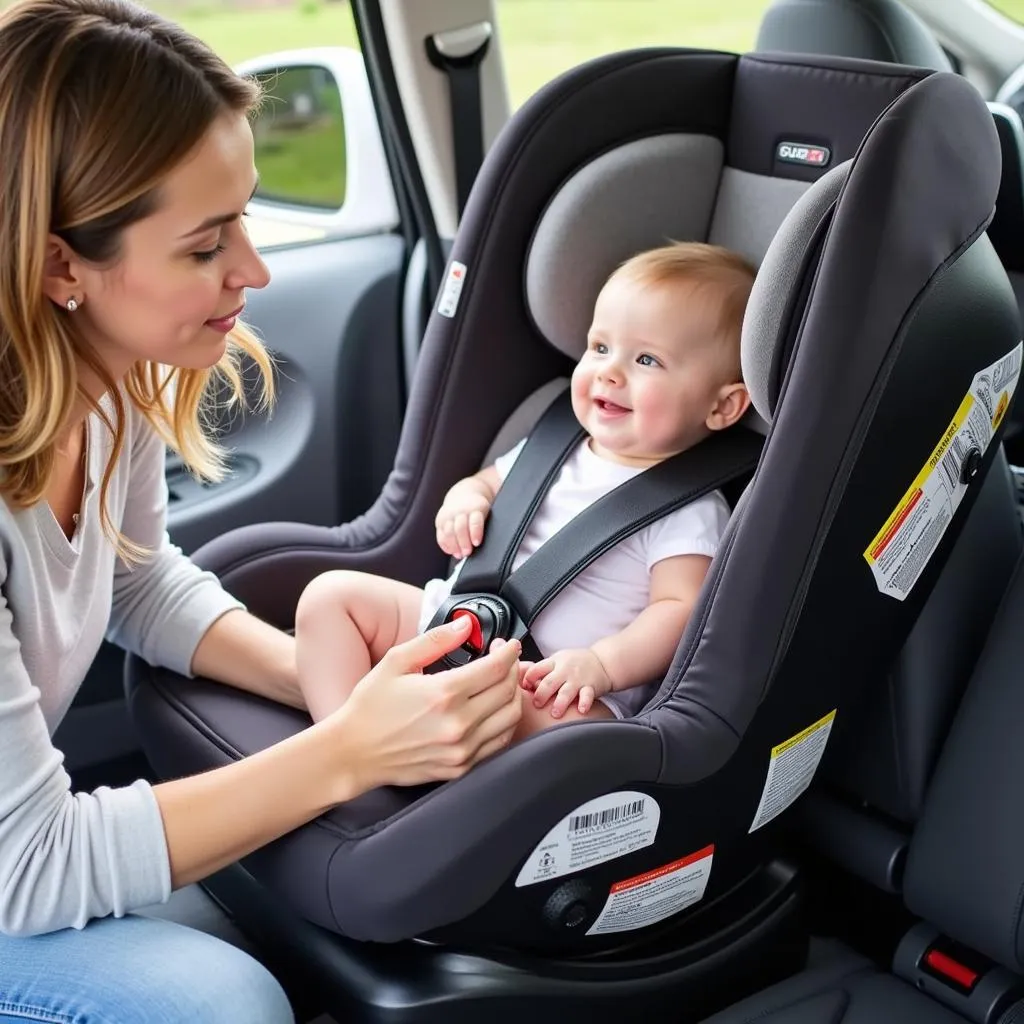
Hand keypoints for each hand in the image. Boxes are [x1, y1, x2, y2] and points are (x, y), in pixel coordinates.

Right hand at [327, 617, 521, 793]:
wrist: (353, 753)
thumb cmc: (370, 707)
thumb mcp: (396, 662)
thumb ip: (435, 640)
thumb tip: (466, 625)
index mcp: (443, 693)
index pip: (496, 668)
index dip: (508, 651)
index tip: (507, 645)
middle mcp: (458, 724)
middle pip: (508, 691)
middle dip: (512, 669)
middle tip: (503, 660)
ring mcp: (461, 749)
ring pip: (510, 718)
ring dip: (512, 695)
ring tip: (501, 683)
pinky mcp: (460, 767)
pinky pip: (498, 743)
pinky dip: (504, 723)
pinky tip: (493, 711)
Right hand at [435, 480, 492, 557]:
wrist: (464, 494)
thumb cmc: (478, 508)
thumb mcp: (485, 511)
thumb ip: (485, 524)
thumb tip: (486, 544)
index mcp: (475, 507)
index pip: (475, 521)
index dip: (475, 532)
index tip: (477, 543)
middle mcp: (460, 510)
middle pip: (460, 528)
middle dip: (463, 542)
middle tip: (467, 553)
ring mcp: (448, 515)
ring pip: (449, 532)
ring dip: (454, 545)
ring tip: (459, 554)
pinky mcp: (440, 520)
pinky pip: (440, 535)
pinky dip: (445, 545)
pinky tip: (451, 551)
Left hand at [521, 649, 611, 717]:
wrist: (602, 661)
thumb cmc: (574, 663)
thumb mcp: (556, 660)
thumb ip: (541, 671)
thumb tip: (518, 682)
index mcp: (553, 663)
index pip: (536, 669)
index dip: (528, 679)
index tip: (523, 688)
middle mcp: (565, 670)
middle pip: (549, 682)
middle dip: (541, 694)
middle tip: (536, 704)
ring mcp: (578, 679)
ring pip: (567, 691)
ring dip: (559, 703)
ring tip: (555, 713)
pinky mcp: (591, 686)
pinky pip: (587, 695)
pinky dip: (584, 703)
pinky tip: (580, 710)